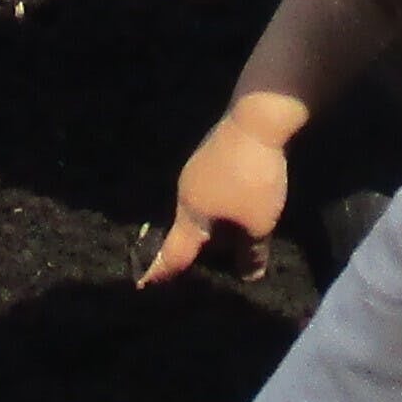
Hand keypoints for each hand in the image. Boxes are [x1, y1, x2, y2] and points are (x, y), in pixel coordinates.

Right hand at [141, 94, 302, 285]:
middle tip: (205, 265)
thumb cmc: (253, 178)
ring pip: (201, 206)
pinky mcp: (214, 152)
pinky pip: (213, 188)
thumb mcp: (258, 223)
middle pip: (188, 228)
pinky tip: (239, 203)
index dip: (160, 271)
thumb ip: (252, 252)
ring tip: (230, 237)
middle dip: (196, 247)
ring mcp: (198, 168)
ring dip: (213, 223)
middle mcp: (186, 191)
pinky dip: (222, 202)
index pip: (173, 252)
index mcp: (190, 213)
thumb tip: (248, 276)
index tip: (143, 284)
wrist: (258, 117)